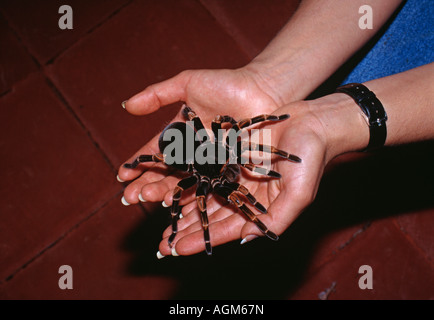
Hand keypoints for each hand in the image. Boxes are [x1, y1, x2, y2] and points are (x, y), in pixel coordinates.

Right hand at [118, 67, 287, 204]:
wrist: (262, 90)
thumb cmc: (227, 85)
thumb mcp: (187, 84)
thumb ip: (158, 94)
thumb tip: (126, 106)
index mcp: (182, 134)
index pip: (156, 152)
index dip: (139, 164)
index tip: (122, 176)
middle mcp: (194, 152)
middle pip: (167, 172)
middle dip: (148, 184)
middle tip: (131, 197)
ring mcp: (210, 163)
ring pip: (184, 182)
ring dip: (165, 194)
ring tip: (151, 201)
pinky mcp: (228, 171)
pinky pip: (208, 187)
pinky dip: (193, 197)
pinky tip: (178, 205)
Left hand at [156, 97, 349, 256]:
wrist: (314, 124)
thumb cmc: (311, 160)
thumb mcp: (298, 195)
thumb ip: (275, 220)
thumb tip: (244, 240)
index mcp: (259, 208)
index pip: (226, 228)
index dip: (201, 239)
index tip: (176, 250)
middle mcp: (244, 193)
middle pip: (210, 215)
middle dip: (186, 229)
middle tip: (161, 243)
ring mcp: (236, 173)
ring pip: (204, 193)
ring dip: (183, 205)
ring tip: (159, 216)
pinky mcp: (231, 153)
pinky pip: (206, 167)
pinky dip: (189, 176)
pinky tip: (170, 182)